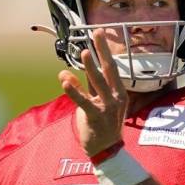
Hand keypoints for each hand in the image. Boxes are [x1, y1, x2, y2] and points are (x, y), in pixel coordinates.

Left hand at [58, 29, 127, 155]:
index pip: (112, 67)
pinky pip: (84, 101)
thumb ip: (83, 87)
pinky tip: (65, 80)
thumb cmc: (103, 124)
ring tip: (85, 52)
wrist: (108, 151)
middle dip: (103, 50)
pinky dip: (74, 91)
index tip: (99, 34)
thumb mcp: (97, 103)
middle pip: (109, 70)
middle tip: (97, 34)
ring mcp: (107, 107)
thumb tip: (65, 73)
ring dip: (91, 67)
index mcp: (119, 92)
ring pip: (99, 83)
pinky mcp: (96, 116)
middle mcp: (116, 97)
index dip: (105, 50)